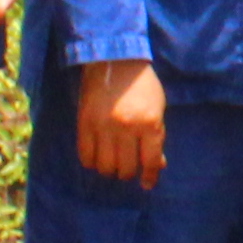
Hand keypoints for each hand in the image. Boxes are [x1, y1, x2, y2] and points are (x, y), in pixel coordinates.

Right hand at [77, 57, 167, 187]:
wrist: (115, 59)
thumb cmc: (142, 84)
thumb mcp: (158, 107)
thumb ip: (157, 137)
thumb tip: (158, 165)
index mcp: (149, 123)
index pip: (150, 161)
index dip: (150, 176)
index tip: (147, 183)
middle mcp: (126, 127)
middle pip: (126, 168)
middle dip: (128, 173)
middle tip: (128, 167)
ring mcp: (103, 126)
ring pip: (105, 166)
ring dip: (110, 170)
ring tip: (112, 163)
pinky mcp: (84, 123)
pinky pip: (85, 156)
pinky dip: (92, 162)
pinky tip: (97, 157)